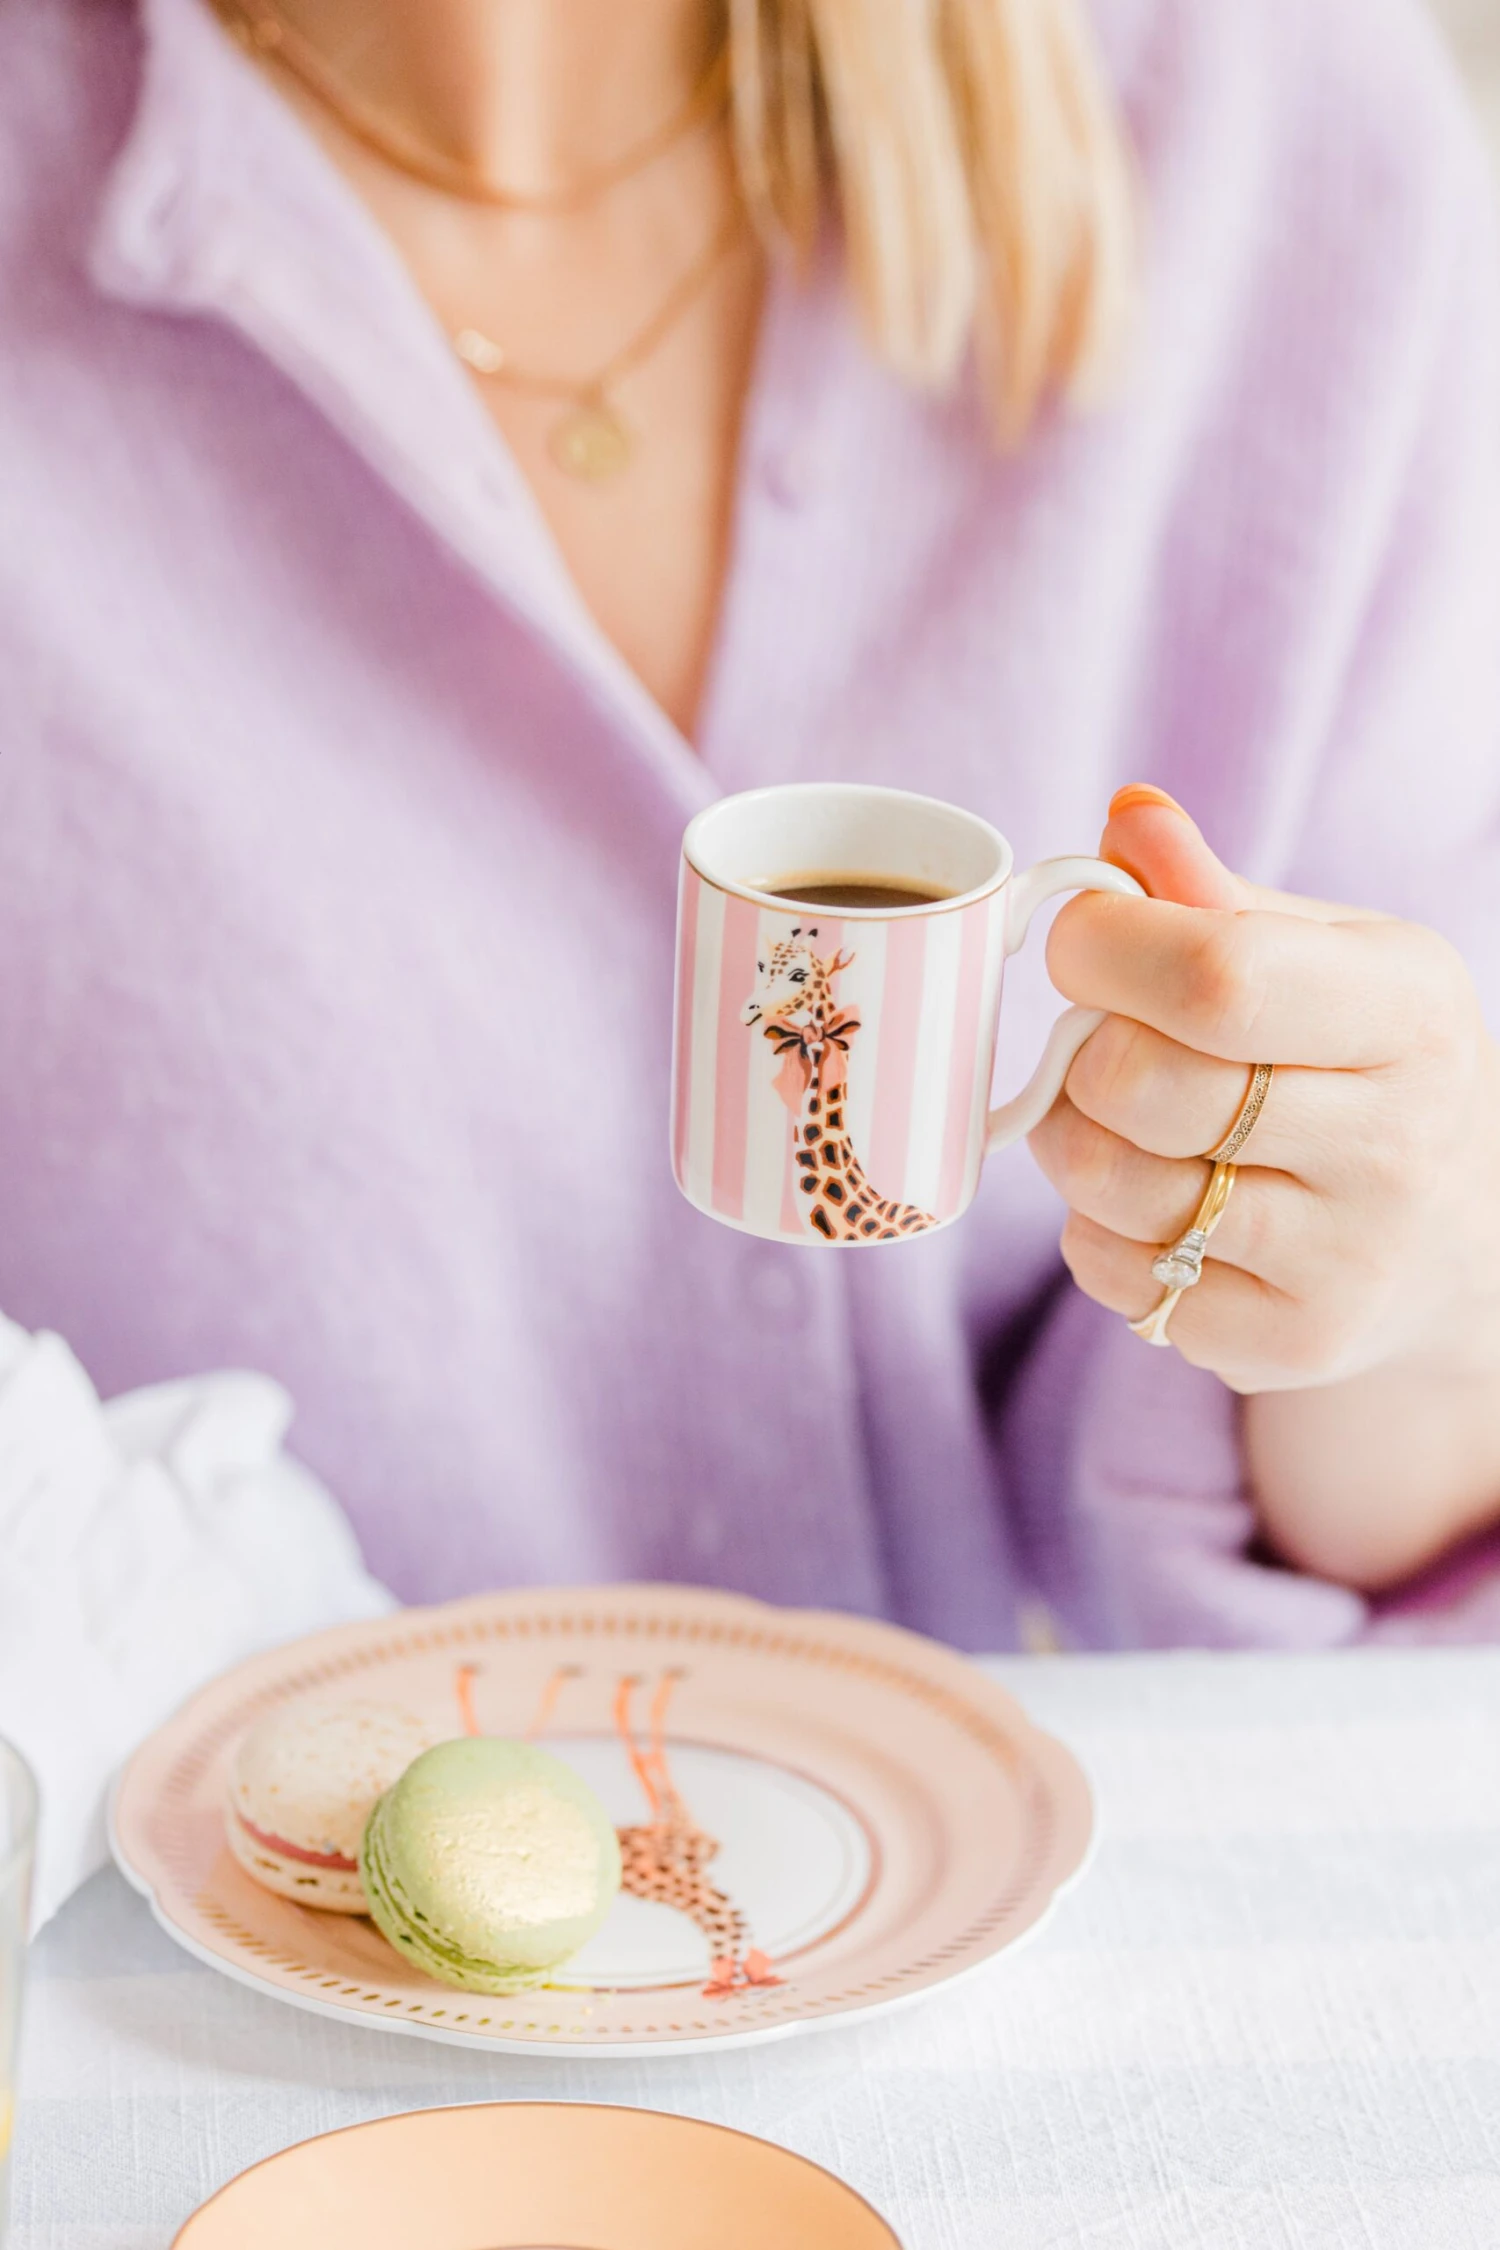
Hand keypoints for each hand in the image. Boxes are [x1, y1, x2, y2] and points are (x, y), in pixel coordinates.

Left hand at [1030, 786, 1499, 1401]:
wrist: (1455, 1233)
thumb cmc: (1356, 1061)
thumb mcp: (1319, 954)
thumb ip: (1210, 892)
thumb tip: (1127, 819)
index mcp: (1411, 1010)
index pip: (1215, 976)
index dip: (1103, 949)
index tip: (1080, 942)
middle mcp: (1399, 1141)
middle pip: (1146, 1086)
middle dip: (1081, 1054)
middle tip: (1099, 1044)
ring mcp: (1352, 1258)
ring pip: (1116, 1186)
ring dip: (1074, 1143)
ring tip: (1119, 1121)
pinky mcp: (1294, 1342)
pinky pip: (1117, 1276)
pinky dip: (1098, 1234)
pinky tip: (1153, 1205)